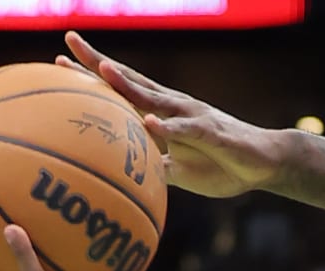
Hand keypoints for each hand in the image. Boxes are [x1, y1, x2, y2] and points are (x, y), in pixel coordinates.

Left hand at [60, 32, 284, 197]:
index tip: (58, 60)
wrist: (266, 162)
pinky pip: (186, 128)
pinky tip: (149, 121)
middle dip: (99, 63)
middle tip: (68, 40)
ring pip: (154, 96)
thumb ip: (154, 167)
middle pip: (130, 80)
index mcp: (163, 113)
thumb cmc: (223, 164)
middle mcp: (173, 106)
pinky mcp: (211, 132)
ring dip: (129, 84)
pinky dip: (167, 126)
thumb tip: (127, 177)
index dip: (91, 75)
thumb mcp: (181, 170)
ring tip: (103, 71)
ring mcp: (191, 116)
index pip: (121, 89)